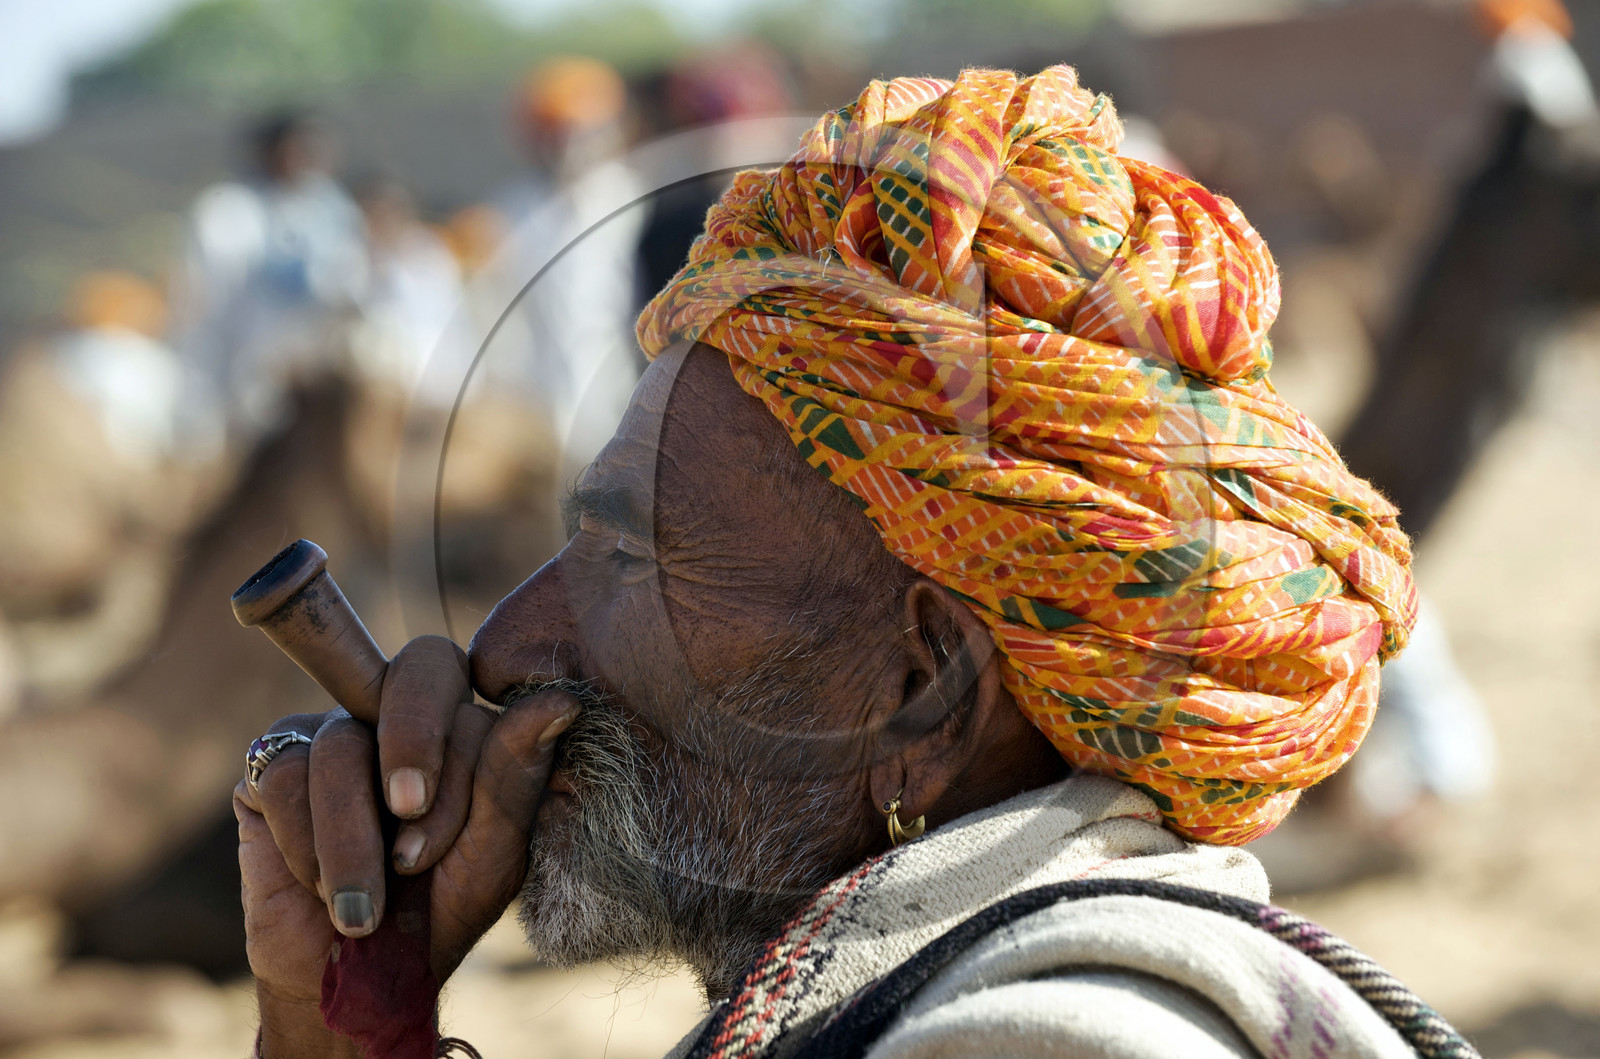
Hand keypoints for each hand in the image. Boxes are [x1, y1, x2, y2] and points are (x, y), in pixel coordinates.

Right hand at [234, 635, 578, 1054]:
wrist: (355, 981)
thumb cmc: (438, 910)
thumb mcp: (491, 854)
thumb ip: (517, 775)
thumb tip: (561, 700)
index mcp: (467, 727)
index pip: (476, 699)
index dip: (456, 769)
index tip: (435, 852)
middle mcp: (405, 713)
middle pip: (422, 664)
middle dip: (414, 740)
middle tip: (406, 812)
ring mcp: (336, 731)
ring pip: (343, 741)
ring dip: (353, 840)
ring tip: (362, 909)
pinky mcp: (272, 764)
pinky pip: (284, 775)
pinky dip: (305, 847)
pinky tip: (318, 889)